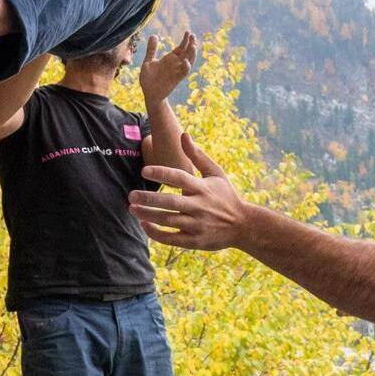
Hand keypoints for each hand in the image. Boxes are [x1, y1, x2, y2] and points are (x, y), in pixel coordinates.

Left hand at [129, 134, 249, 249]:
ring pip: (168, 220)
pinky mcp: (195, 241)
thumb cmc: (226, 196)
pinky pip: (171, 239)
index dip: (162, 173)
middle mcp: (200, 206)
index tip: (144, 170)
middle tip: (131, 195)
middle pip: (171, 202)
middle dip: (149, 199)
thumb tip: (183, 134)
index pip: (180, 178)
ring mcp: (197, 225)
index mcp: (203, 188)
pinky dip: (156, 233)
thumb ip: (198, 155)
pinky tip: (144, 225)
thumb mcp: (216, 173)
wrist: (244, 225)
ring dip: (148, 215)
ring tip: (132, 209)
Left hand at [138, 31, 197, 101]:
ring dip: (191, 55)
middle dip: (191, 45)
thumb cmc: (148, 78)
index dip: (185, 40)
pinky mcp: (175, 80)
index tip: (188, 32)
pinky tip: (185, 61)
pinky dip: (186, 67)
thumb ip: (152, 49)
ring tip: (193, 46)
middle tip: (193, 36)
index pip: (181, 48)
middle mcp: (175, 64)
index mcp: (169, 59)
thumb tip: (154, 35)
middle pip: (187, 53)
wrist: (148, 93)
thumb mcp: (148, 61)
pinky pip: (183, 73)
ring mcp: (176, 71)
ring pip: (188, 62)